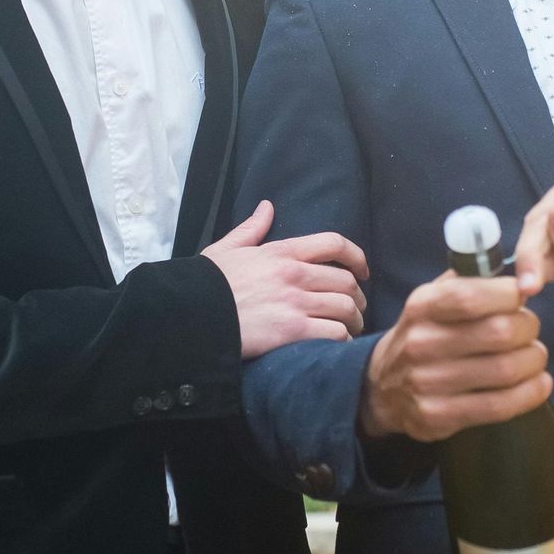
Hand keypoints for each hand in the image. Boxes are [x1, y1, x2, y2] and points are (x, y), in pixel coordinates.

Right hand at [204, 201, 368, 358]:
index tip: (362, 271)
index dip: (357, 257)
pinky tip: (337, 346)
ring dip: (354, 321)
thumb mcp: (226, 249)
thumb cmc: (206, 284)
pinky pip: (335, 334)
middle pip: (347, 282)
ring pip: (346, 309)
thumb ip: (251, 229)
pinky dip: (342, 341)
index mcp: (282, 252)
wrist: (191, 315)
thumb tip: (266, 207)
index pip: (334, 244)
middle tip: (356, 309)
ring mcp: (296, 303)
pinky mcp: (293, 331)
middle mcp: (295, 274)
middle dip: (358, 297)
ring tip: (350, 330)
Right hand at [360, 271, 550, 443]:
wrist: (384, 389)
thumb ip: (470, 281)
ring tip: (534, 358)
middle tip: (530, 332)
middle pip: (499, 332)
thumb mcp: (433, 299)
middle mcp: (421, 342)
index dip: (510, 294)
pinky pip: (499, 405)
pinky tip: (538, 384)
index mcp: (422, 306)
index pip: (474, 295)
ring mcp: (427, 383)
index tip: (523, 298)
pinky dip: (530, 393)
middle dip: (529, 328)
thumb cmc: (425, 335)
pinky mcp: (438, 416)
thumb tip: (521, 278)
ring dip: (534, 361)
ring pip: (505, 369)